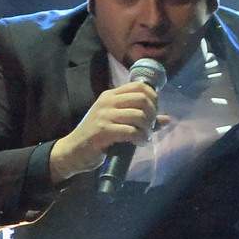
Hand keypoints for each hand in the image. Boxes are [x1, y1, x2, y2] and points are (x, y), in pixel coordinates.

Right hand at [49, 80, 163, 182]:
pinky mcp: (103, 130)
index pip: (139, 86)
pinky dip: (140, 138)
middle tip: (149, 127)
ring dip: (147, 129)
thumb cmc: (96, 137)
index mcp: (110, 96)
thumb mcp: (117, 123)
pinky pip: (131, 131)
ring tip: (144, 137)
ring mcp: (104, 115)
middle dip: (152, 114)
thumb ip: (140, 119)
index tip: (152, 113)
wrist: (72, 151)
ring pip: (139, 115)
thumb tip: (167, 119)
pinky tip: (138, 143)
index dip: (153, 98)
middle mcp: (107, 102)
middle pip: (142, 99)